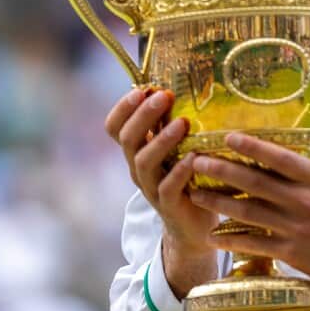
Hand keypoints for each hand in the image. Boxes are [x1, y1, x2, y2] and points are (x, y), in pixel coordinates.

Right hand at [105, 88, 220, 297]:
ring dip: (161, 140)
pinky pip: (167, 188)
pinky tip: (194, 158)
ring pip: (144, 162)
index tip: (142, 89)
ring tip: (182, 123)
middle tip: (162, 96)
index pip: (115, 127)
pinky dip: (179, 172)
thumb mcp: (177, 148)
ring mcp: (151, 187)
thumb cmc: (187, 178)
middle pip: (128, 139)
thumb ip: (173, 122)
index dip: (123, 107)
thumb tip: (185, 84)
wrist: (193, 226)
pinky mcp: (168, 205)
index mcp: (137, 150)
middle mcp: (138, 167)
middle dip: (142, 115)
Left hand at [189, 131, 309, 291]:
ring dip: (219, 202)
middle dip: (223, 171)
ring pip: (248, 212)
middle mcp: (302, 201)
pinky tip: (213, 234)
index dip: (253, 147)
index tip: (229, 137)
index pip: (280, 158)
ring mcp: (294, 227)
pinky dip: (232, 239)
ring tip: (195, 194)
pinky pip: (254, 244)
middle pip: (255, 182)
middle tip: (197, 162)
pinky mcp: (290, 251)